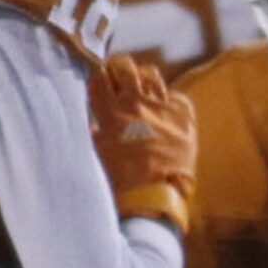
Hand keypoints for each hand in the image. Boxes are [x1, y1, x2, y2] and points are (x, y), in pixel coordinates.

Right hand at [91, 57, 197, 234]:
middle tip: (116, 84)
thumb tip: (82, 113)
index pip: (99, 75)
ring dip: (141, 81)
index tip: (97, 82)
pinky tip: (161, 113)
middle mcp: (137, 105)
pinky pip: (176, 96)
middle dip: (117, 71)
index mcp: (111, 113)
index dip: (96, 75)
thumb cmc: (117, 183)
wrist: (153, 201)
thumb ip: (86, 128)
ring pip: (151, 75)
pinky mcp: (184, 120)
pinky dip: (168, 101)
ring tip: (138, 94)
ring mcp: (163, 110)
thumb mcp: (92, 154)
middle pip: (125, 66)